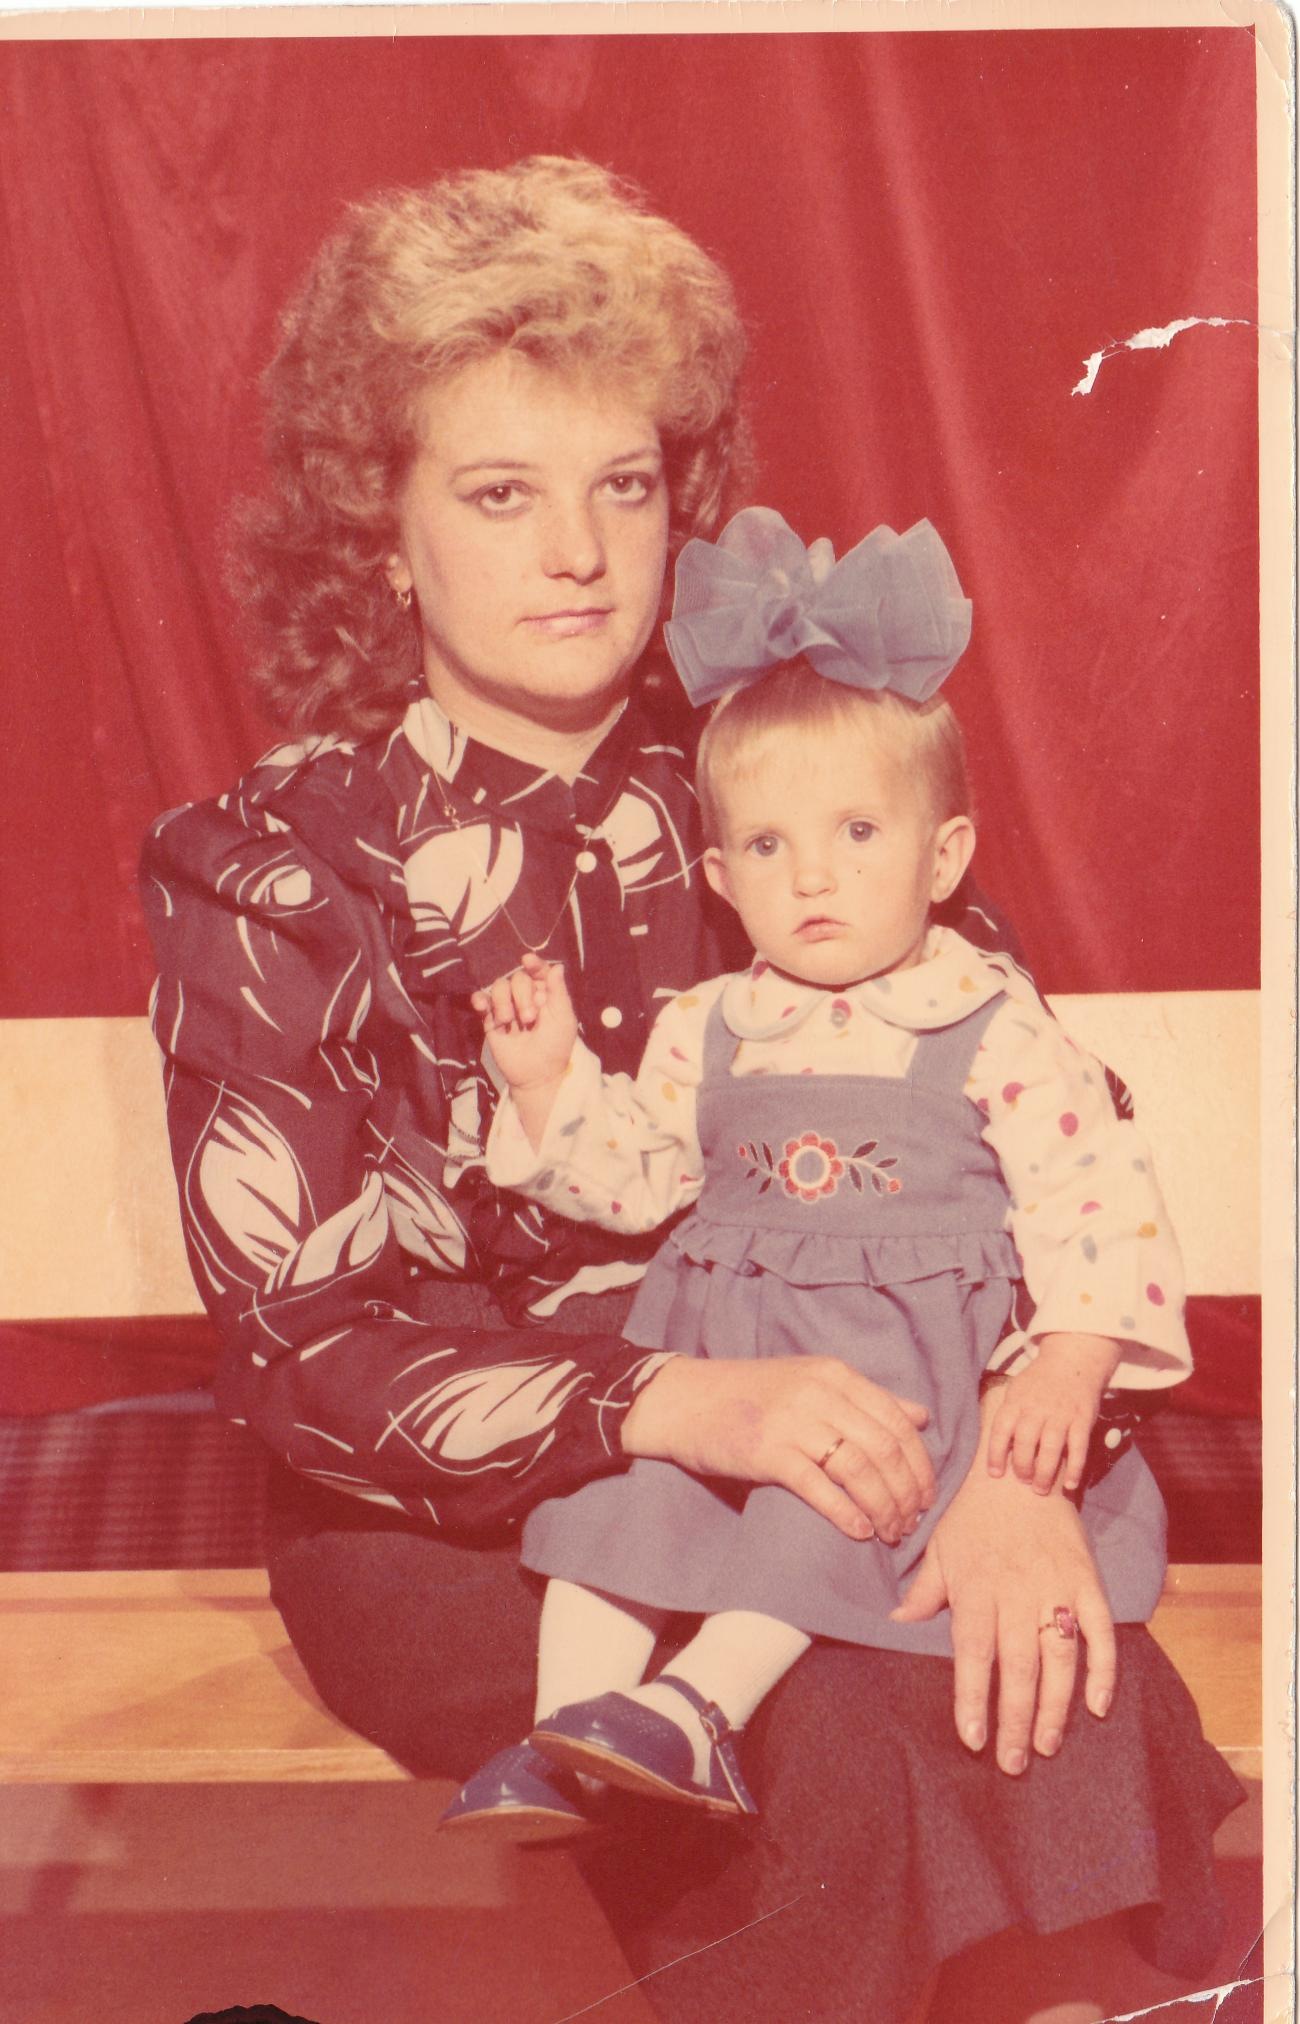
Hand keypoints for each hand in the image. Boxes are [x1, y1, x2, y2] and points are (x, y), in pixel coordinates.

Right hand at [471, 952, 576, 1094]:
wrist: (537, 1074)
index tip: (528, 962)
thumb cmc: (555, 1046)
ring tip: (510, 1022)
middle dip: (523, 995)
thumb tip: (557, 966)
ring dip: (503, 1001)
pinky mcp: (490, 1019)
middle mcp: (526, 997)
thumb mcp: (563, 1018)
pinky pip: (481, 1000)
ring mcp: (507, 1007)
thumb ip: (558, 991)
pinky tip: (482, 1006)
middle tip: (529, 1018)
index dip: (534, 964)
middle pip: (518, 978)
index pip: (538, 971)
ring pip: (499, 986)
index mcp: (545, 994)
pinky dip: (480, 999)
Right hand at [621, 1354, 936, 1545]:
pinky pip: (820, 1487)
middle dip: (907, 1492)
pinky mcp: (767, 1452)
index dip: (920, 1464)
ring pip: (859, 1469)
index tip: (928, 1496)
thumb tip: (920, 1417)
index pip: (897, 1421)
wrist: (685, 1401)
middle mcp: (819, 1393)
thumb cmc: (750, 1395)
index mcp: (835, 1374)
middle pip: (885, 1448)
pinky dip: (847, 1513)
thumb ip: (866, 1399)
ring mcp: (793, 1422)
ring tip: (891, 1533)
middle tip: (913, 1523)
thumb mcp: (811, 1382)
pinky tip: (860, 1531)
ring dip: (884, 1507)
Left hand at [892, 1396, 1115, 1771]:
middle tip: (1012, 1763)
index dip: (972, 1697)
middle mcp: (1016, 1590)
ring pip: (1058, 1655)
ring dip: (1055, 1705)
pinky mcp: (1087, 1580)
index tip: (973, 1740)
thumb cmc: (973, 1516)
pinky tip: (1097, 1705)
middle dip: (1014, 1717)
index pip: (973, 1652)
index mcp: (976, 1587)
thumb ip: (923, 1592)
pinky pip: (1100, 1630)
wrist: (1019, 1469)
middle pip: (1017, 1664)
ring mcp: (1056, 1586)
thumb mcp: (940, 1550)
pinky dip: (1103, 1668)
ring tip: (1046, 1745)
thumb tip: (894, 1625)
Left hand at [985, 1332, 1120, 1493]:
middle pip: (1025, 1441)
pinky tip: (1069, 1485)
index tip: (995, 1474)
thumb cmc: (1039, 1381)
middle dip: (1022, 1466)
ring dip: (1044, 1472)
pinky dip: (1075, 1468)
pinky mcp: (1082, 1420)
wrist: (1073, 1359)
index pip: (1001, 1429)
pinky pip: (1078, 1447)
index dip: (995, 1453)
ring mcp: (1061, 1414)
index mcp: (1017, 1401)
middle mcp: (1037, 1408)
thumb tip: (997, 1446)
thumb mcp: (1017, 1389)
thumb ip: (1009, 1415)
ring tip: (1040, 1489)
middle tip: (1024, 1481)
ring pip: (1051, 1447)